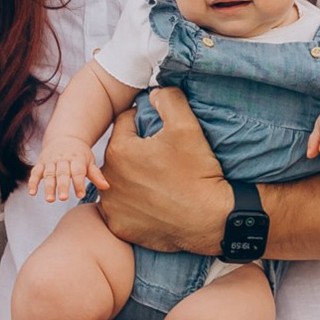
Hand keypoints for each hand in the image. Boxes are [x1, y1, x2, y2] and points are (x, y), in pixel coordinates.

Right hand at [29, 131, 107, 204]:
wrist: (64, 137)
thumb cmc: (80, 154)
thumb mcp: (89, 161)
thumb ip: (96, 174)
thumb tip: (106, 187)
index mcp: (76, 158)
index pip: (78, 171)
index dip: (79, 183)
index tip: (80, 194)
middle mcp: (62, 159)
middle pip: (62, 173)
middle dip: (63, 186)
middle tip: (64, 198)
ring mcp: (50, 161)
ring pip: (48, 174)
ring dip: (48, 187)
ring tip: (50, 200)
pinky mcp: (40, 163)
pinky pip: (35, 173)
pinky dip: (33, 182)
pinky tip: (33, 193)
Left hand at [89, 82, 227, 256]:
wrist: (211, 220)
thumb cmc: (197, 173)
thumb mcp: (186, 126)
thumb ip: (168, 99)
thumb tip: (155, 92)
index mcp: (119, 151)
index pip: (125, 124)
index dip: (144, 123)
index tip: (162, 135)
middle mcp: (108, 180)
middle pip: (120, 154)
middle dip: (135, 152)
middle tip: (162, 159)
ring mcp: (112, 207)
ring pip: (119, 182)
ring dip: (131, 179)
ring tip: (157, 182)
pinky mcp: (119, 227)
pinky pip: (122, 210)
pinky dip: (133, 206)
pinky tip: (152, 203)